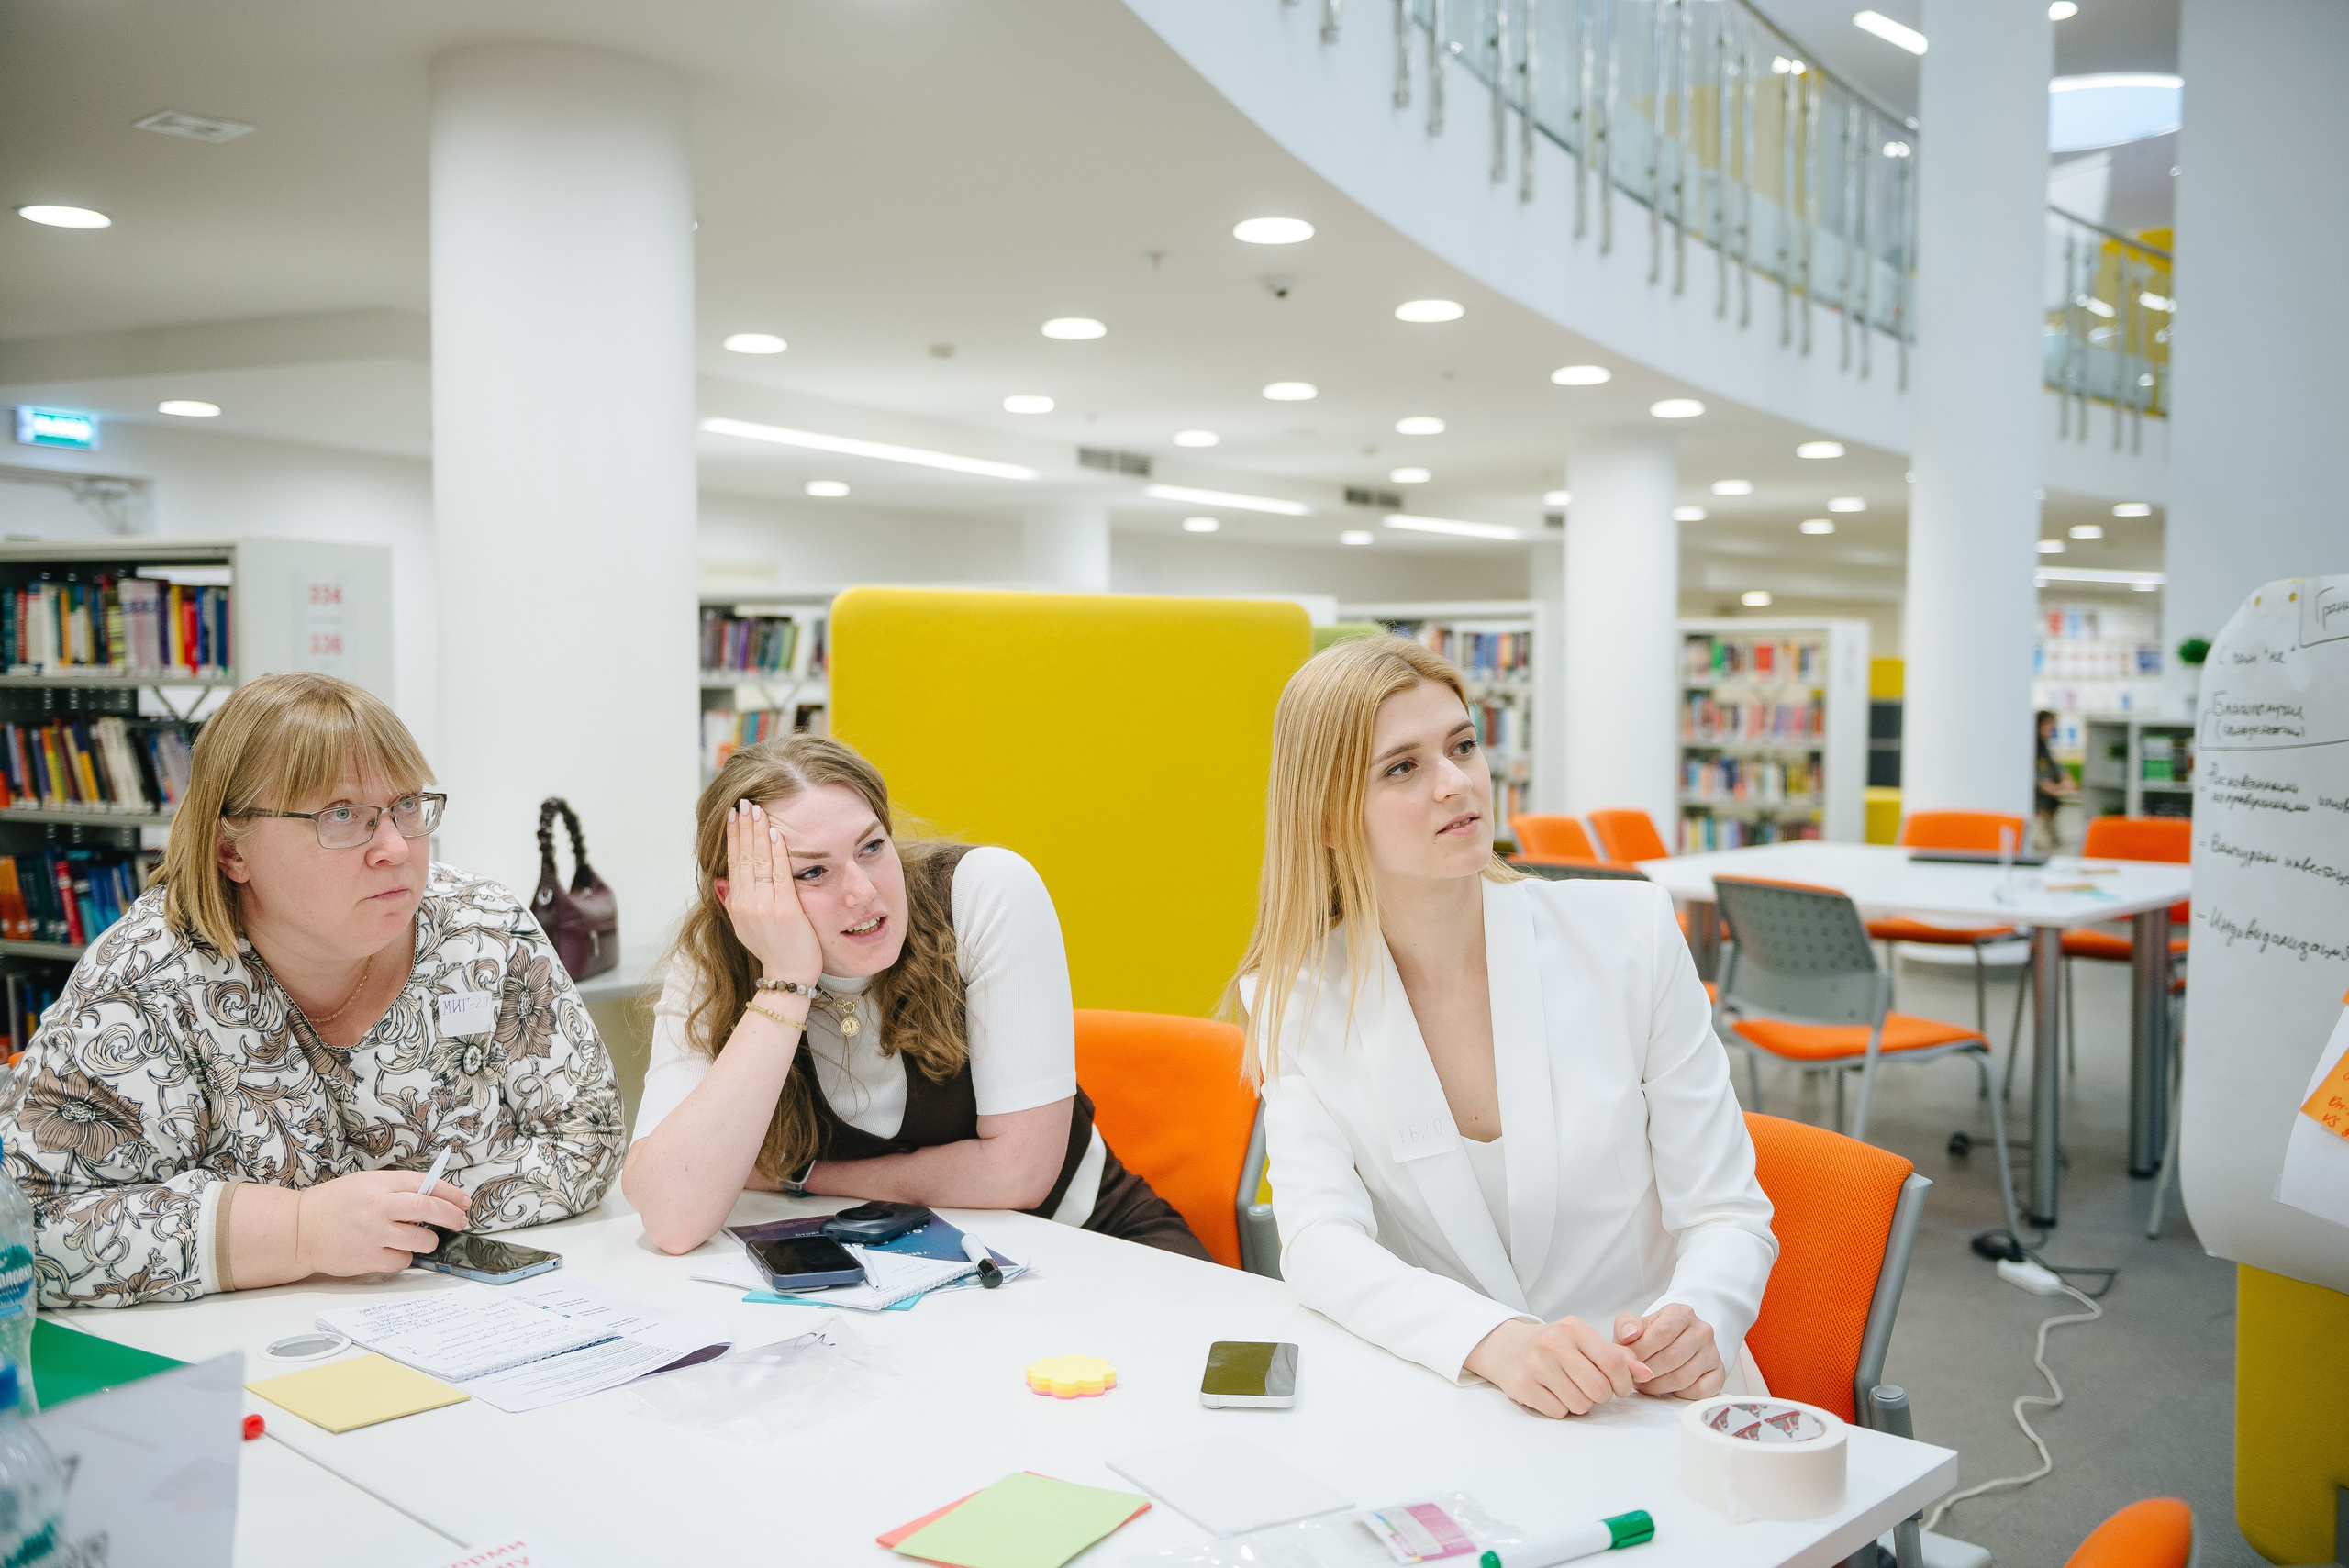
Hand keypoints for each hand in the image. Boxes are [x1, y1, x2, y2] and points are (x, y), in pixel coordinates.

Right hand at [293, 1170, 470, 1277]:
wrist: (299, 1229)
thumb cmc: (335, 1205)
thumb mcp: (366, 1184)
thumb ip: (397, 1188)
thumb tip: (434, 1195)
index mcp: (379, 1185)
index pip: (425, 1185)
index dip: (450, 1193)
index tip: (464, 1201)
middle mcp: (378, 1208)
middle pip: (429, 1209)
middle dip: (452, 1216)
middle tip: (460, 1221)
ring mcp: (373, 1234)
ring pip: (421, 1240)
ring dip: (428, 1241)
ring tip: (418, 1238)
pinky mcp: (368, 1259)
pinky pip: (402, 1261)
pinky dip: (404, 1258)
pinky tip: (392, 1251)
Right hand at [715, 800, 823, 983]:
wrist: (787, 977)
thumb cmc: (772, 951)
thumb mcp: (744, 927)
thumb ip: (732, 903)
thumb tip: (720, 881)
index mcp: (736, 905)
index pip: (733, 863)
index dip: (733, 837)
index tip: (733, 815)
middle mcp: (746, 903)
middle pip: (743, 857)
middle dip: (743, 828)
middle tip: (743, 802)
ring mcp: (764, 906)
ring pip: (758, 861)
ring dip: (757, 833)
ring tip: (756, 809)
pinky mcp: (785, 910)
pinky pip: (779, 874)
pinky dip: (777, 852)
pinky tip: (775, 833)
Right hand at [1464, 1315, 1650, 1417]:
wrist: (1506, 1347)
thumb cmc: (1554, 1345)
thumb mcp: (1585, 1341)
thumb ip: (1618, 1357)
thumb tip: (1647, 1374)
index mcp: (1574, 1328)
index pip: (1613, 1362)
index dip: (1624, 1383)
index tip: (1621, 1388)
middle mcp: (1553, 1343)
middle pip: (1598, 1389)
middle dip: (1602, 1396)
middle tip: (1593, 1389)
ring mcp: (1535, 1365)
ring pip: (1580, 1404)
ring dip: (1581, 1404)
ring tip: (1570, 1389)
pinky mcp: (1522, 1386)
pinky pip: (1559, 1412)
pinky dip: (1561, 1409)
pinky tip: (1553, 1393)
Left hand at [1614, 1304, 1726, 1398]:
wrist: (1676, 1341)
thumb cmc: (1654, 1335)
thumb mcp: (1636, 1325)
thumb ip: (1626, 1325)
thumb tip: (1630, 1335)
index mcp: (1682, 1313)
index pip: (1662, 1333)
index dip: (1641, 1351)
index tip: (1629, 1361)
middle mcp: (1702, 1331)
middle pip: (1672, 1357)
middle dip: (1648, 1371)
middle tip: (1635, 1376)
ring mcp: (1713, 1353)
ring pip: (1683, 1377)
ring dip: (1658, 1385)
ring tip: (1646, 1383)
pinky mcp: (1719, 1374)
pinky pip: (1699, 1391)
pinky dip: (1679, 1394)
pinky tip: (1667, 1388)